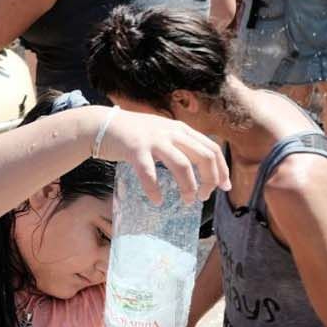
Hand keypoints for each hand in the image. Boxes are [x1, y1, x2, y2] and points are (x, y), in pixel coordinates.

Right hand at [94, 108, 228, 204]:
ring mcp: (153, 140)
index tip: (224, 188)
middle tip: (203, 197)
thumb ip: (179, 143)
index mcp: (180, 129)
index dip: (222, 170)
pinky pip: (149, 173)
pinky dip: (154, 189)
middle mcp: (171, 132)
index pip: (212, 149)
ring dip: (188, 187)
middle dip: (210, 180)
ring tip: (186, 201)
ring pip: (182, 165)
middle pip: (204, 157)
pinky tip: (157, 200)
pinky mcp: (135, 149)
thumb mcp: (162, 131)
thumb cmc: (132, 133)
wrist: (101, 125)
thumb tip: (200, 166)